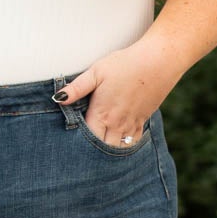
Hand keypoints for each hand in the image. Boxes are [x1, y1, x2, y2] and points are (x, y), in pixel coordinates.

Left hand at [55, 47, 169, 146]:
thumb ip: (77, 88)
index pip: (86, 140)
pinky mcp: (142, 121)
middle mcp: (117, 124)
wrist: (158, 61)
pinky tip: (117, 146)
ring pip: (118, 150)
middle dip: (93, 154)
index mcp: (102, 114)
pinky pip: (132, 142)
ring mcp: (131, 124)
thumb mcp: (96, 72)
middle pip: (102, 150)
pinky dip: (124, 147)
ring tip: (98, 156)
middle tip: (82, 156)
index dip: (77, 146)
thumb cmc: (125, 64)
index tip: (70, 147)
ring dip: (109, 153)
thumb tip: (58, 98)